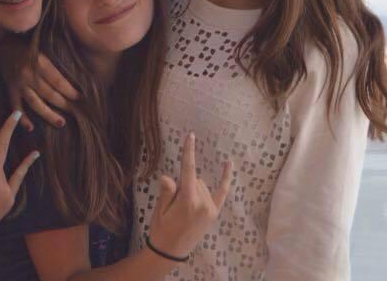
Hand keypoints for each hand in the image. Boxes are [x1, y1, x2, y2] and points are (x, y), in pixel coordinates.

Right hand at [0, 38, 78, 128]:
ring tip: (61, 123)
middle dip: (64, 104)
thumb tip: (74, 77)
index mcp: (39, 62)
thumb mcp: (43, 50)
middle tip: (77, 112)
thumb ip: (54, 63)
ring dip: (48, 114)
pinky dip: (22, 118)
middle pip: (49, 94)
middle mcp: (29, 75)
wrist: (2, 45)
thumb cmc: (28, 47)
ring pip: (35, 103)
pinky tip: (31, 128)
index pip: (58, 81)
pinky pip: (16, 106)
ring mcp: (18, 84)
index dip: (70, 91)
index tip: (81, 98)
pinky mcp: (10, 90)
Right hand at [148, 133, 231, 259]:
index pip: (188, 170)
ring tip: (181, 209)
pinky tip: (228, 163)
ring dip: (192, 189)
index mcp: (187, 200)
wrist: (171, 252)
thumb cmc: (162, 229)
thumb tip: (169, 177)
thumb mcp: (159, 210)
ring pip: (201, 185)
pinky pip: (222, 192)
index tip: (191, 136)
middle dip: (183, 184)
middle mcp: (203, 203)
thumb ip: (166, 192)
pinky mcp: (214, 213)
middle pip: (193, 179)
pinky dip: (226, 178)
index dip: (189, 152)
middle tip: (172, 203)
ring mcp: (210, 208)